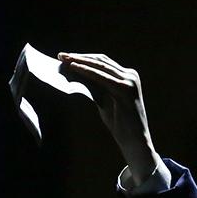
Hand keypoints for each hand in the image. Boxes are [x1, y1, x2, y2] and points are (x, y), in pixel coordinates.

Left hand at [56, 52, 163, 179]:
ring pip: (100, 66)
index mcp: (127, 76)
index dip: (84, 58)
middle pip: (101, 61)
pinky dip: (87, 71)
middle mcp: (130, 75)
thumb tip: (75, 75)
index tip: (67, 57)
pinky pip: (101, 77)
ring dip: (80, 62)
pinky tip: (74, 68)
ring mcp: (129, 81)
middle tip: (61, 55)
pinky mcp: (125, 89)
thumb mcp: (104, 101)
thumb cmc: (120, 125)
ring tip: (65, 60)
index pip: (103, 62)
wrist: (134, 141)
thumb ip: (95, 87)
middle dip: (79, 57)